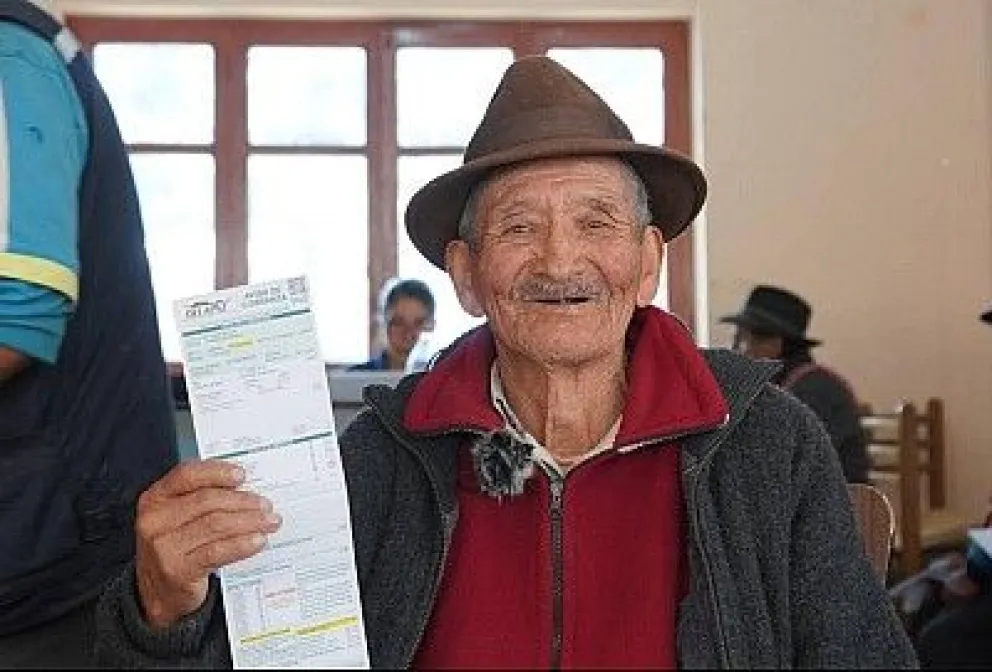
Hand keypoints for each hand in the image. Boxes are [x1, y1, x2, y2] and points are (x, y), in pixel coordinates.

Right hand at [134, 460, 281, 627]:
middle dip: (243, 501)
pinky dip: (242, 544)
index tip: (241, 474)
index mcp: (154, 499)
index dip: (217, 471)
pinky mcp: (178, 570)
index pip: (186, 475)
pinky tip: (258, 540)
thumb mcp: (176, 518)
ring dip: (249, 521)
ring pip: (216, 525)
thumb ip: (200, 499)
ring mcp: (164, 547)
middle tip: (265, 505)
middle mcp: (154, 521)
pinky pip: (218, 551)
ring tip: (269, 522)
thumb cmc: (174, 548)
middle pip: (207, 501)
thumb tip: (244, 488)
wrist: (157, 592)